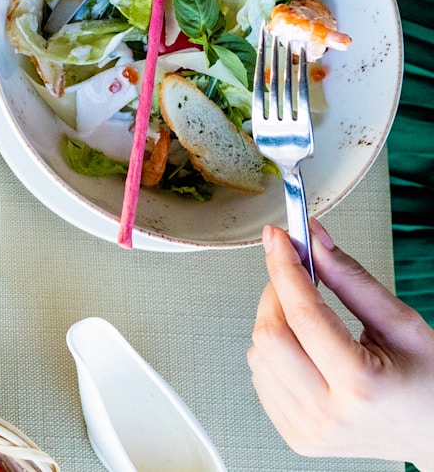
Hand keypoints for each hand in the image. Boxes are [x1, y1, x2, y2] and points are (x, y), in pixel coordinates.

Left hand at [248, 220, 433, 467]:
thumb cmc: (430, 384)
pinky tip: (305, 349)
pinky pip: (261, 377)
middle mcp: (329, 414)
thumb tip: (313, 240)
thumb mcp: (402, 325)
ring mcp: (308, 430)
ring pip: (258, 354)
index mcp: (362, 386)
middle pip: (269, 335)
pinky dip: (273, 352)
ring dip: (274, 322)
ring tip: (311, 321)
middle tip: (296, 275)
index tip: (277, 238)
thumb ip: (352, 280)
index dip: (284, 268)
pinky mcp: (296, 436)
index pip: (303, 315)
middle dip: (275, 293)